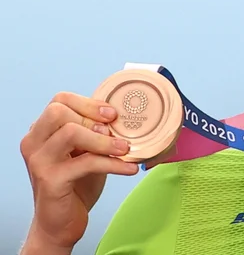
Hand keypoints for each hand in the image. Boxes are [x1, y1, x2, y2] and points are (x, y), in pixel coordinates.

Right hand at [19, 92, 138, 252]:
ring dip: (104, 140)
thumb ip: (95, 132)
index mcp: (41, 131)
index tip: (112, 114)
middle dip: (92, 116)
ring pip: (70, 133)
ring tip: (126, 149)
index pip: (59, 100)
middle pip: (58, 111)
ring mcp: (39, 161)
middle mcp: (34, 143)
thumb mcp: (86, 151)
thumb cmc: (76, 183)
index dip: (88, 103)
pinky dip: (112, 163)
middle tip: (115, 131)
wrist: (60, 222)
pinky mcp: (50, 181)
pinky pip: (85, 163)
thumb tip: (122, 116)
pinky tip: (129, 168)